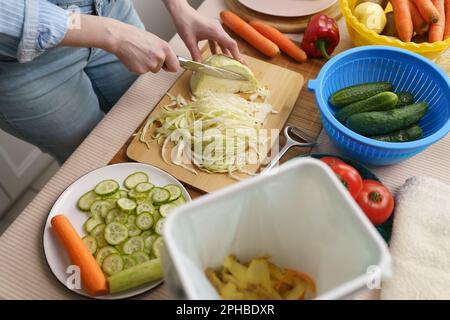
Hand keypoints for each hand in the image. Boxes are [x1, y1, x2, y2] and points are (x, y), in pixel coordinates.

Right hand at [62, 14, 179, 73]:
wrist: (120, 38)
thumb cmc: (136, 37)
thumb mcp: (155, 40)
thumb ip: (163, 51)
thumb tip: (169, 61)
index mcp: (165, 48)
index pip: (175, 66)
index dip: (170, 67)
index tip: (167, 66)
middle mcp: (159, 57)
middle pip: (161, 69)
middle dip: (156, 64)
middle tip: (146, 54)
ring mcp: (150, 65)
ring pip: (151, 70)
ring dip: (146, 64)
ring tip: (138, 54)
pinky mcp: (140, 70)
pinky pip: (142, 72)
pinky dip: (138, 66)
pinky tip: (133, 57)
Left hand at [164, 0, 242, 62]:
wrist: (180, 11)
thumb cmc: (185, 22)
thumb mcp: (189, 41)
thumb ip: (195, 54)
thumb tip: (199, 66)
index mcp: (215, 31)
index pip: (231, 44)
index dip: (237, 55)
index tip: (241, 64)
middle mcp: (217, 29)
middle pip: (230, 43)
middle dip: (235, 55)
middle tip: (239, 66)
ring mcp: (215, 28)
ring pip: (224, 42)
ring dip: (226, 52)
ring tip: (228, 63)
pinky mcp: (211, 29)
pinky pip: (218, 40)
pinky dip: (218, 48)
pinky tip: (215, 56)